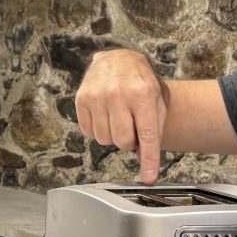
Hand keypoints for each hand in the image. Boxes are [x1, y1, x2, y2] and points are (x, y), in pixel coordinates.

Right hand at [75, 49, 169, 182]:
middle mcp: (118, 94)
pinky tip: (104, 115)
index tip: (149, 178)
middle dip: (129, 141)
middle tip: (131, 126)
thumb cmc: (139, 81)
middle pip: (123, 141)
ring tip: (118, 118)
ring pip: (104, 140)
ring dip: (113, 135)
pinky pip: (89, 132)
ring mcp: (97, 96)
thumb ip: (153, 129)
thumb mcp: (155, 100)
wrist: (117, 59)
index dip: (148, 160)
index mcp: (143, 93)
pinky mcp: (81, 99)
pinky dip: (98, 129)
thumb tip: (141, 159)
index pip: (146, 135)